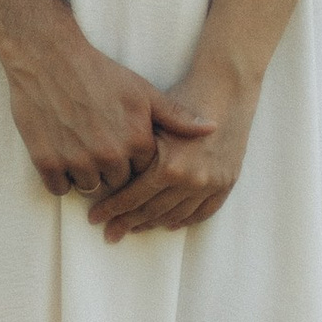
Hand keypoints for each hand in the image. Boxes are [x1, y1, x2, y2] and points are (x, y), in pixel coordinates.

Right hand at [0, 9, 213, 199]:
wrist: (47, 56)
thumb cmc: (98, 72)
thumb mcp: (142, 91)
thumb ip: (177, 117)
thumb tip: (212, 130)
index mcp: (135, 141)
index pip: (144, 173)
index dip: (133, 160)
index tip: (122, 145)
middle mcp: (109, 156)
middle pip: (117, 184)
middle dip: (111, 170)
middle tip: (98, 144)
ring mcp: (77, 161)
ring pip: (89, 188)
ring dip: (86, 176)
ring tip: (80, 147)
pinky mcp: (48, 162)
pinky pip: (59, 189)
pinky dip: (60, 179)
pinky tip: (62, 155)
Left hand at [88, 71, 254, 236]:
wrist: (226, 88)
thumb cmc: (183, 95)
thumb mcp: (151, 119)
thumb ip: (132, 149)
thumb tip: (103, 170)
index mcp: (168, 166)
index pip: (133, 197)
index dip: (112, 209)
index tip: (95, 218)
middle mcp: (191, 181)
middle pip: (152, 211)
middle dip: (127, 223)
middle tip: (109, 234)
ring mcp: (211, 185)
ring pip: (176, 215)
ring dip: (153, 224)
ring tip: (135, 229)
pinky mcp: (227, 183)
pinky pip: (203, 212)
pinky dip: (184, 220)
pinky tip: (169, 223)